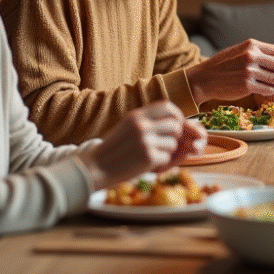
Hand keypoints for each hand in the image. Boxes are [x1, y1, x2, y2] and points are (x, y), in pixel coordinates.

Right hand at [79, 100, 199, 189]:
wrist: (96, 167)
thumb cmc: (115, 148)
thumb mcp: (128, 126)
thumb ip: (148, 120)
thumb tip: (177, 120)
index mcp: (136, 115)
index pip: (167, 106)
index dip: (176, 115)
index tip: (177, 123)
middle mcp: (142, 126)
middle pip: (175, 126)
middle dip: (174, 136)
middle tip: (164, 143)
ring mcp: (145, 142)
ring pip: (173, 143)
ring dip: (166, 151)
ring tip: (150, 153)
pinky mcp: (148, 158)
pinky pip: (166, 157)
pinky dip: (160, 162)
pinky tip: (146, 163)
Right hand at [186, 39, 273, 112]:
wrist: (204, 78)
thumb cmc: (223, 65)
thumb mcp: (239, 51)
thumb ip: (257, 53)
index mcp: (251, 46)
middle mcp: (251, 57)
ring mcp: (249, 72)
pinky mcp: (247, 86)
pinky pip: (267, 90)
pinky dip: (271, 91)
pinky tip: (268, 90)